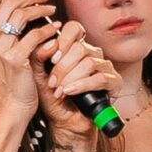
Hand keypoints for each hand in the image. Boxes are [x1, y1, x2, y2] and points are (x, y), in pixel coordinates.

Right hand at [0, 0, 57, 121]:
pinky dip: (47, 29)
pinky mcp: (16, 60)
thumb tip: (16, 12)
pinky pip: (34, 35)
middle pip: (8, 3)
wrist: (8, 109)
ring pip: (21, 15)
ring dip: (40, 9)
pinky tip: (55, 29)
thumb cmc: (8, 82)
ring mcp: (0, 49)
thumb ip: (1, 34)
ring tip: (51, 11)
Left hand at [34, 23, 122, 140]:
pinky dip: (82, 85)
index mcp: (75, 48)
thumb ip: (38, 56)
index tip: (52, 58)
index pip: (74, 29)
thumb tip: (47, 42)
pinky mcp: (113, 82)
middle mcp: (92, 54)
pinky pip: (100, 78)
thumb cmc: (53, 99)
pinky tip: (71, 92)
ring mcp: (104, 67)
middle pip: (80, 48)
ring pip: (89, 63)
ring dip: (71, 78)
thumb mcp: (39, 75)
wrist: (63, 121)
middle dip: (63, 67)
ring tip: (60, 91)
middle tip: (53, 82)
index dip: (63, 41)